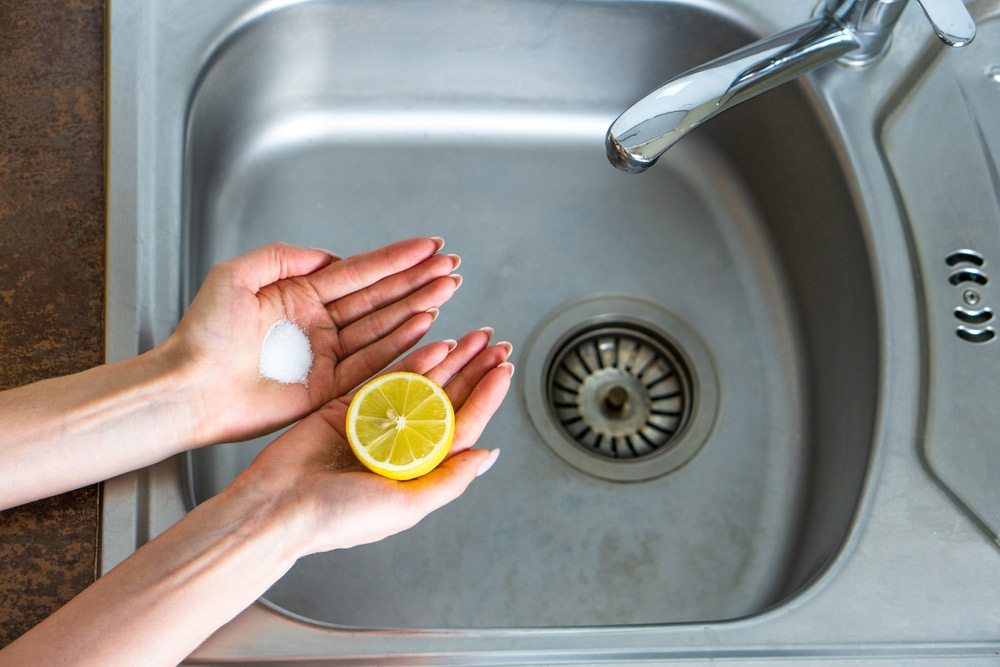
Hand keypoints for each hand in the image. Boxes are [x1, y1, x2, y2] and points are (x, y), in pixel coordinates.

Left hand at [167, 238, 460, 444]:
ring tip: (448, 290)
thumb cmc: (202, 335)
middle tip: (452, 267)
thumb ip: (283, 256)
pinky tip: (425, 326)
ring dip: (418, 307)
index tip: (429, 246)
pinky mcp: (329, 388)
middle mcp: (319, 323)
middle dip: (417, 280)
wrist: (189, 388)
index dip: (396, 258)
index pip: (359, 272)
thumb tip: (329, 254)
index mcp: (300, 295)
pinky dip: (401, 345)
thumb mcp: (235, 275)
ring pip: (383, 326)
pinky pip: (372, 363)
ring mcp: (327, 355)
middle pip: (380, 297)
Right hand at [233, 328, 511, 555]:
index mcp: (416, 471)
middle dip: (473, 372)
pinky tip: (436, 344)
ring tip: (474, 338)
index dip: (485, 399)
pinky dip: (412, 360)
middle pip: (446, 400)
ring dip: (449, 360)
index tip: (503, 372)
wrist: (278, 506)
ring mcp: (376, 423)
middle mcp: (401, 446)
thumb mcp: (405, 505)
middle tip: (495, 345)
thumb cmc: (338, 517)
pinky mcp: (348, 406)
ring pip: (422, 383)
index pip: (461, 427)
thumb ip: (448, 480)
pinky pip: (387, 377)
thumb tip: (487, 456)